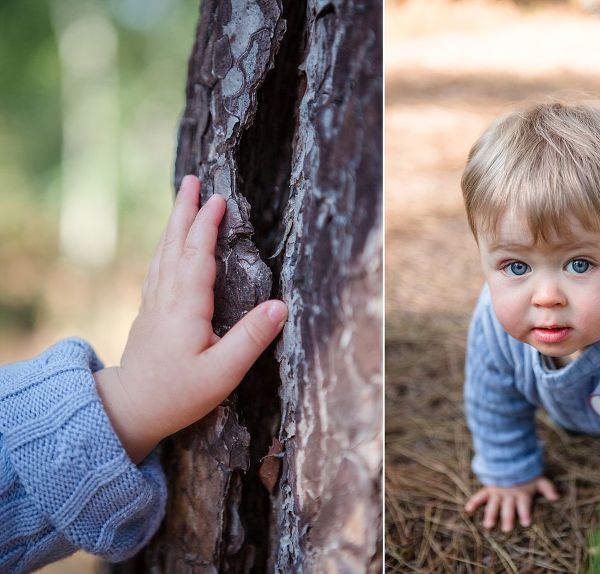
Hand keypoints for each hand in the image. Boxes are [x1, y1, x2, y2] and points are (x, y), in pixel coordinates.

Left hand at [94, 175, 287, 463]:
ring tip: (182, 200)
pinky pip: (158, 267)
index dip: (208, 225)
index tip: (220, 199)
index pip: (198, 255)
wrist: (130, 410)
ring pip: (164, 253)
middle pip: (176, 245)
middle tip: (192, 180)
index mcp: (186, 307)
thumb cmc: (178, 395)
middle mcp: (167, 298)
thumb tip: (281, 306)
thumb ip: (251, 339)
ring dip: (174, 224)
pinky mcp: (150, 313)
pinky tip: (169, 244)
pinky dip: (166, 247)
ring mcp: (154, 304)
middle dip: (185, 211)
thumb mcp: (222, 374)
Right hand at [465, 476, 558, 531]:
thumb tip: (556, 497)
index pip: (524, 504)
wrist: (512, 460)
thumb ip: (547, 488)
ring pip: (494, 505)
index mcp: (522, 493)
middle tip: (507, 529)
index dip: (525, 512)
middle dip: (508, 517)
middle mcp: (509, 494)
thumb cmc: (527, 475)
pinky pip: (480, 495)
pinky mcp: (489, 490)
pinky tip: (468, 509)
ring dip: (491, 514)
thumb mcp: (539, 480)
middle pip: (508, 507)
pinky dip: (474, 502)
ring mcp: (498, 492)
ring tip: (488, 525)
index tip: (526, 522)